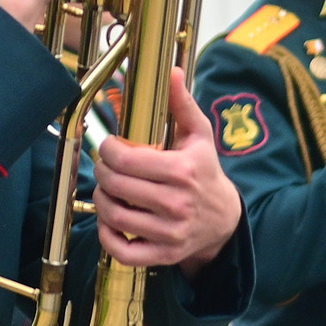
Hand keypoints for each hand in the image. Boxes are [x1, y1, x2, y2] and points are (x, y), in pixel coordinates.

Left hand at [93, 69, 241, 273]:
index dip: (107, 149)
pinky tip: (110, 220)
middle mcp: (176, 203)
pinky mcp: (163, 255)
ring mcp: (169, 232)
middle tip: (104, 165)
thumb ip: (182, 104)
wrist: (225, 219)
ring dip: (101, 198)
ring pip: (114, 215)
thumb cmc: (205, 172)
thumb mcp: (199, 135)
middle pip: (116, 185)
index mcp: (182, 171)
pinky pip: (122, 251)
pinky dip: (108, 236)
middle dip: (102, 171)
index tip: (108, 145)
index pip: (126, 158)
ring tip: (107, 188)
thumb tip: (171, 71)